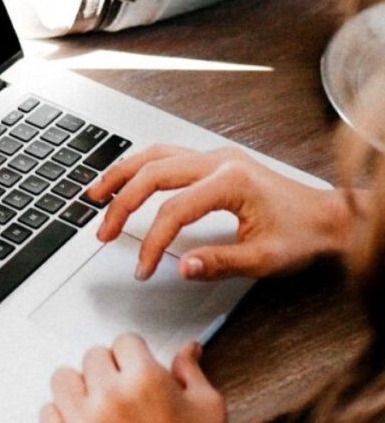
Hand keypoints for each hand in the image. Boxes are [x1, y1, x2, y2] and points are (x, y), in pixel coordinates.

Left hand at [40, 335, 229, 422]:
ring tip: (96, 404)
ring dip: (79, 387)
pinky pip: (47, 413)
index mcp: (146, 380)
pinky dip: (61, 416)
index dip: (134, 355)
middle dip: (109, 369)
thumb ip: (191, 371)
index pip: (125, 341)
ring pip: (63, 378)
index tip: (136, 367)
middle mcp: (111, 397)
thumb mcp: (208, 410)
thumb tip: (187, 348)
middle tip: (122, 390)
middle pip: (93, 356)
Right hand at [87, 145, 351, 280]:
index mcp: (230, 181)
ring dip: (122, 174)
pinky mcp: (213, 161)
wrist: (328, 217)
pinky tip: (126, 178)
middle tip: (103, 230)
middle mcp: (218, 161)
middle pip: (153, 173)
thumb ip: (220, 262)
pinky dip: (139, 167)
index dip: (152, 241)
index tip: (142, 267)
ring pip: (154, 155)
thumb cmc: (303, 234)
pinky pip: (166, 155)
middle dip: (121, 203)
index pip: (174, 210)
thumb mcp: (266, 259)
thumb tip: (182, 267)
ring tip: (96, 193)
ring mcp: (214, 156)